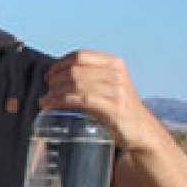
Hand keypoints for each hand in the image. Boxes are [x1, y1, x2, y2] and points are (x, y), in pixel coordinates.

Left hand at [40, 51, 156, 152]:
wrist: (141, 131)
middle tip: (47, 91)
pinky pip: (81, 100)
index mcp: (114, 64)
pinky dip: (61, 102)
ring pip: (76, 84)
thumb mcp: (110, 87)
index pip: (81, 55)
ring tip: (45, 101)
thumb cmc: (120, 110)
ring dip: (55, 92)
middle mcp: (116, 74)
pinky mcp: (113, 108)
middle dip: (55, 80)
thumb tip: (58, 79)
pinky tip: (51, 106)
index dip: (60, 63)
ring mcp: (116, 90)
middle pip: (75, 70)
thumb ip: (91, 79)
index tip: (50, 75)